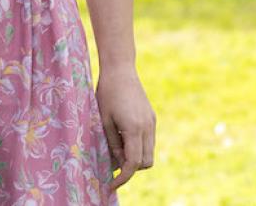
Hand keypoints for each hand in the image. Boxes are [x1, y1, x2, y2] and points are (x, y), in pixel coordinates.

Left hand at [97, 65, 154, 189]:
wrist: (120, 70)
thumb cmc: (106, 94)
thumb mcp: (104, 121)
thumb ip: (112, 145)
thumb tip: (116, 165)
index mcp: (134, 128)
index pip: (133, 163)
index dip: (123, 178)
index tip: (111, 184)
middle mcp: (147, 127)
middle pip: (145, 162)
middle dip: (131, 168)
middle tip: (113, 161)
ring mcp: (152, 122)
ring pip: (149, 153)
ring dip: (136, 157)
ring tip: (117, 147)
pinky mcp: (152, 117)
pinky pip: (149, 140)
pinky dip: (139, 146)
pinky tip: (124, 136)